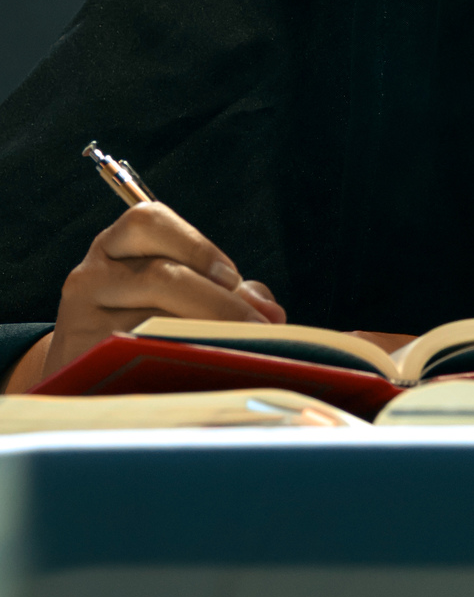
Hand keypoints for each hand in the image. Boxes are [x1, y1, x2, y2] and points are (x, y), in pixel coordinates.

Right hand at [40, 201, 285, 379]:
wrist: (85, 374)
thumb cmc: (143, 323)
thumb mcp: (175, 293)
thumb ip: (224, 289)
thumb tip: (269, 309)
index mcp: (115, 246)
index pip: (148, 222)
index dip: (196, 246)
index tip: (232, 277)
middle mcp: (91, 275)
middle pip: (161, 277)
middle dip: (220, 303)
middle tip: (259, 327)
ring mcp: (81, 319)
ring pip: (151, 322)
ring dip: (205, 336)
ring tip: (241, 350)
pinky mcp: (81, 359)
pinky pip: (135, 359)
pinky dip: (174, 363)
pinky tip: (200, 372)